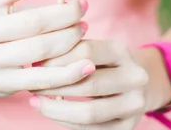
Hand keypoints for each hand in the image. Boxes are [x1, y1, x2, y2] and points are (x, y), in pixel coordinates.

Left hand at [29, 39, 148, 128]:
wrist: (138, 84)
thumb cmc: (105, 63)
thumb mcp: (96, 49)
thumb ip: (73, 50)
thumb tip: (38, 60)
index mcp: (123, 51)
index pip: (86, 52)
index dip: (58, 58)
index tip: (36, 62)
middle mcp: (135, 77)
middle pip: (88, 84)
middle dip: (55, 85)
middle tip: (31, 84)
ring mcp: (134, 105)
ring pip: (89, 112)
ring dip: (56, 108)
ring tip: (35, 101)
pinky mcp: (127, 127)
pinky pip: (91, 129)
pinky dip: (66, 122)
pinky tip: (50, 112)